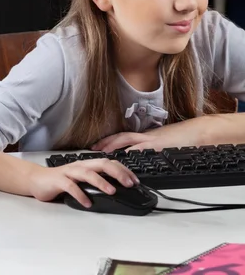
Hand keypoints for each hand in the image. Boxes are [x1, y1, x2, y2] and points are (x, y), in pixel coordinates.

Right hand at [28, 158, 138, 206]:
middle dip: (117, 172)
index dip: (123, 170)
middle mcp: (79, 166)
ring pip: (87, 173)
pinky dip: (80, 194)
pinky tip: (87, 203)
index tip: (135, 181)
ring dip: (101, 181)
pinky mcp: (58, 181)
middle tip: (130, 183)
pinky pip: (71, 186)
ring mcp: (68, 172)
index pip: (108, 163)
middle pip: (101, 164)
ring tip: (112, 191)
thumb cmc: (60, 181)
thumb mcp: (81, 180)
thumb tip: (116, 189)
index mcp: (87, 165)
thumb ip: (94, 181)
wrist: (37, 180)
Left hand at [92, 120, 207, 152]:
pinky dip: (133, 152)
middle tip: (92, 149)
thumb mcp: (163, 145)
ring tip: (101, 152)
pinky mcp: (160, 145)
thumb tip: (142, 158)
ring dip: (113, 145)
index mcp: (146, 137)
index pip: (123, 137)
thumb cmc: (184, 139)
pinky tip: (124, 156)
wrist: (199, 132)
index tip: (96, 146)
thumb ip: (151, 149)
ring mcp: (152, 139)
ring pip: (127, 139)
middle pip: (120, 136)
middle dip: (105, 142)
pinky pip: (143, 147)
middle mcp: (146, 136)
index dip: (108, 140)